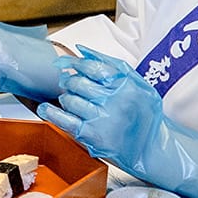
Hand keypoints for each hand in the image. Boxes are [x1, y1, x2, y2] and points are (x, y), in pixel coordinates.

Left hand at [37, 46, 197, 197]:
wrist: (152, 148)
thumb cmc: (145, 115)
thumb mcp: (138, 83)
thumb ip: (111, 64)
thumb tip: (82, 50)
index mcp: (125, 85)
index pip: (92, 67)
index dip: (76, 64)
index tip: (68, 64)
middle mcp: (114, 101)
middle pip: (78, 83)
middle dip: (70, 82)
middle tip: (70, 84)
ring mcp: (103, 119)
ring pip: (71, 100)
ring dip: (66, 98)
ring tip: (70, 100)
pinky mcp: (94, 136)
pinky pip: (65, 121)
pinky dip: (52, 113)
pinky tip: (46, 109)